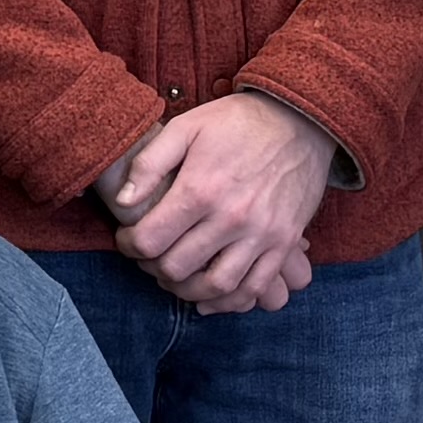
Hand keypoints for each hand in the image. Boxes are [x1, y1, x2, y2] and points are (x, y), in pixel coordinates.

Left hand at [101, 93, 327, 315]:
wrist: (299, 120)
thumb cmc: (235, 122)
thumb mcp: (185, 127)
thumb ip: (149, 164)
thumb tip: (123, 201)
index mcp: (200, 189)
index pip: (150, 240)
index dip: (129, 245)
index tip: (128, 238)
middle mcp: (231, 218)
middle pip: (178, 268)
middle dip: (152, 268)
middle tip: (148, 258)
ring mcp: (262, 234)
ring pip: (217, 287)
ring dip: (186, 291)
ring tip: (174, 277)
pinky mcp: (285, 243)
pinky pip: (256, 288)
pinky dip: (230, 302)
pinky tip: (209, 296)